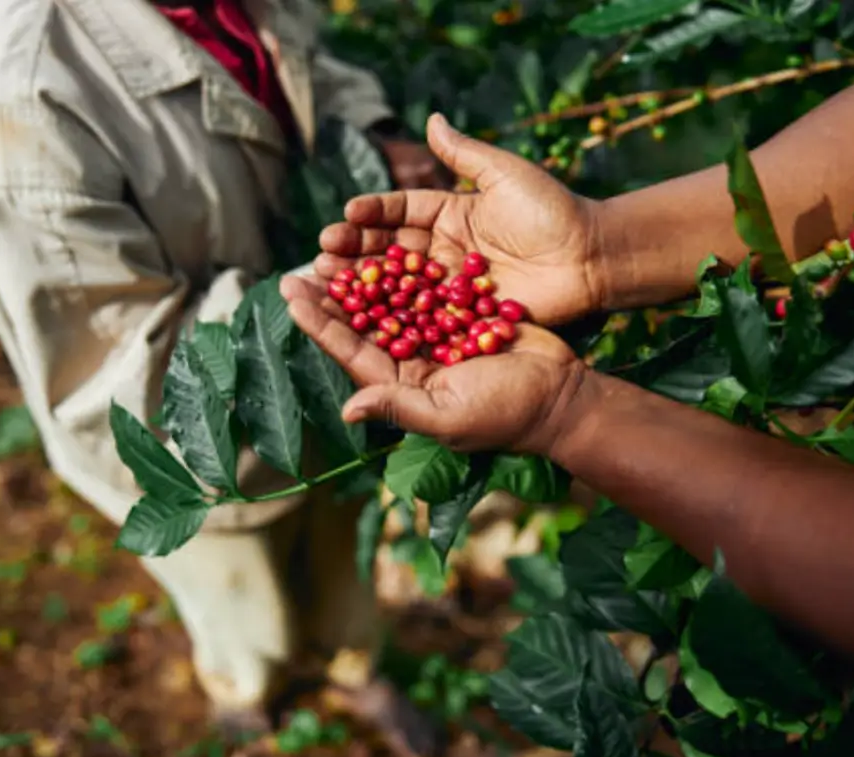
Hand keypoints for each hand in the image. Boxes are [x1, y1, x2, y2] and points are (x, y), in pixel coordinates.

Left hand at [279, 275, 587, 456]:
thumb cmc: (506, 414)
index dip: (319, 323)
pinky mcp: (461, 317)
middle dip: (331, 296)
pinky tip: (383, 244)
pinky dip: (404, 269)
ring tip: (334, 249)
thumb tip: (348, 410)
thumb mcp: (448, 416)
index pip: (350, 351)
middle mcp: (412, 361)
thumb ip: (399, 407)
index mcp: (401, 385)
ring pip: (389, 302)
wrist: (562, 395)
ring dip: (362, 278)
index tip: (292, 294)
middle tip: (301, 265)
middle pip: (362, 324)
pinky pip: (424, 289)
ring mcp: (436, 338)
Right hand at [317, 113, 604, 326]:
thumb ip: (465, 153)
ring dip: (363, 285)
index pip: (401, 211)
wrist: (592, 257)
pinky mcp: (463, 315)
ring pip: (398, 285)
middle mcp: (444, 249)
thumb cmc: (553, 211)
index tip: (346, 214)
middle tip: (322, 254)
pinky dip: (393, 317)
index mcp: (450, 213)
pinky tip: (363, 319)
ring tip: (328, 282)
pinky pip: (423, 316)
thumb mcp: (506, 174)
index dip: (372, 214)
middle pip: (390, 250)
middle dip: (354, 251)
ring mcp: (451, 285)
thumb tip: (431, 118)